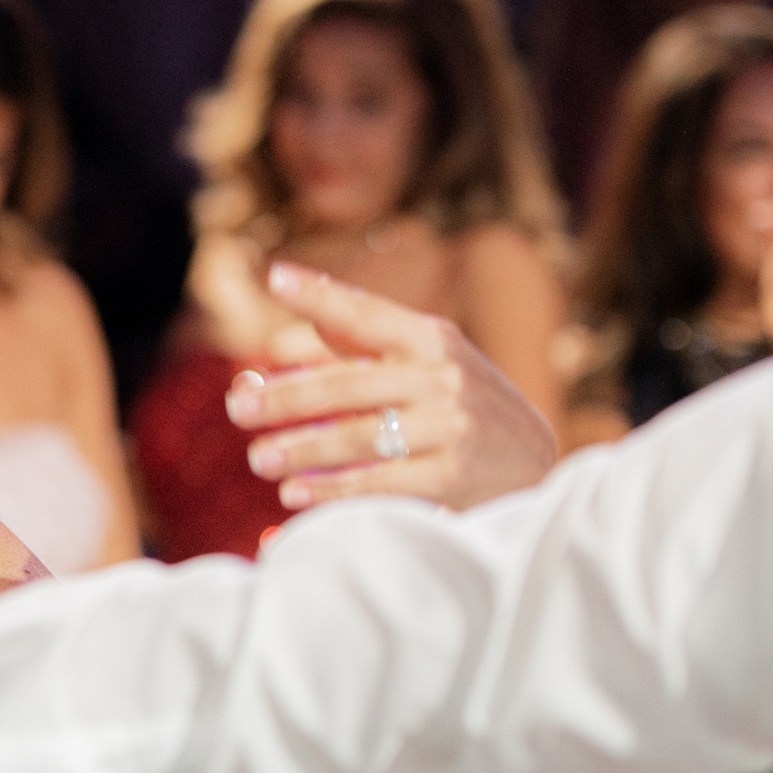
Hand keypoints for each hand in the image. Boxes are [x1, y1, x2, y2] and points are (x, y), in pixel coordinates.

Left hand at [219, 262, 558, 511]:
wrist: (535, 465)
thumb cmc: (461, 407)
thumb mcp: (428, 363)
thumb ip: (366, 349)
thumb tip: (288, 340)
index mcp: (432, 339)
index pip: (367, 314)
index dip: (321, 295)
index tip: (275, 278)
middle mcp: (443, 377)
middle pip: (348, 385)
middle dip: (286, 397)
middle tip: (237, 408)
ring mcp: (451, 427)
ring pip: (359, 436)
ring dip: (301, 449)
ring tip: (258, 457)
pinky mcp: (454, 477)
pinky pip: (380, 483)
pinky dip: (331, 490)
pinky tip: (293, 495)